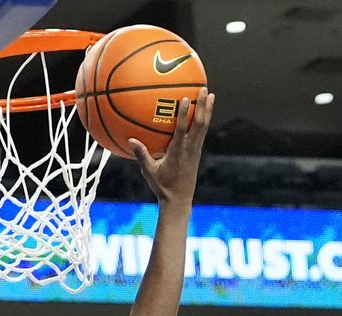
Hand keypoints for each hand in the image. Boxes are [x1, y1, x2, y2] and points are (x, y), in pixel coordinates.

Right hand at [130, 88, 213, 204]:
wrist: (179, 200)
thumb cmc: (162, 187)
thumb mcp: (149, 172)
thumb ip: (141, 155)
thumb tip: (131, 139)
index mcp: (177, 152)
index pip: (181, 129)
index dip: (183, 114)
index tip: (184, 98)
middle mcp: (190, 149)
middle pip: (199, 124)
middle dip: (202, 106)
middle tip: (204, 89)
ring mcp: (195, 150)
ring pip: (204, 126)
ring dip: (208, 110)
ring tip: (211, 94)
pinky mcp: (197, 153)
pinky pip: (202, 132)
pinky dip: (204, 120)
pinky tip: (205, 110)